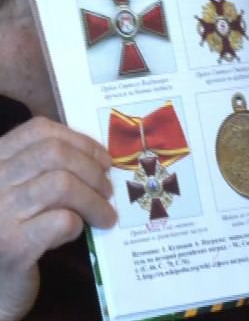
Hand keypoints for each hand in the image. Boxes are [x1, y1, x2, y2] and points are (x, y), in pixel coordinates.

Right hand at [0, 117, 116, 320]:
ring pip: (62, 184)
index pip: (39, 130)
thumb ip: (46, 168)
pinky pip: (61, 220)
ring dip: (94, 200)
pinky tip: (75, 232)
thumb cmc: (12, 231)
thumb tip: (101, 158)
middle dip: (92, 169)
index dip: (80, 141)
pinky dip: (78, 224)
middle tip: (108, 190)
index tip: (103, 159)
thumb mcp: (20, 190)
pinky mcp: (10, 246)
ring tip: (104, 215)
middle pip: (54, 153)